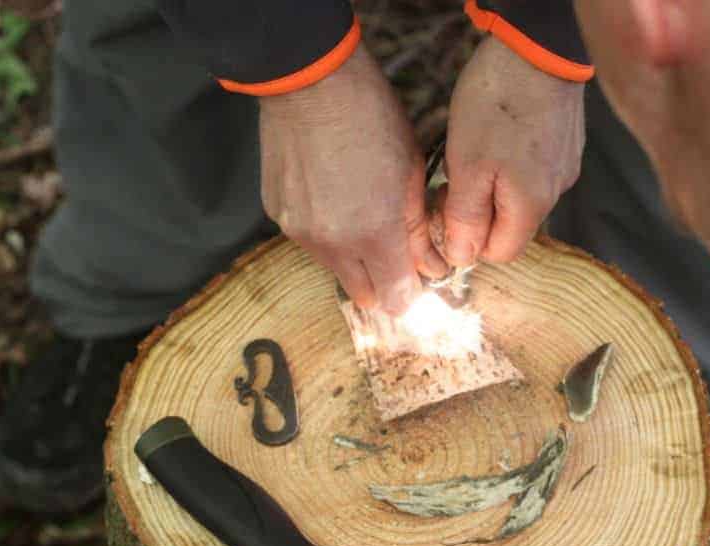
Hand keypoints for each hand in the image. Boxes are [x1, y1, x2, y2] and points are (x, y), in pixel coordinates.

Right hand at [258, 47, 445, 314]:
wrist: (310, 82)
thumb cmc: (371, 117)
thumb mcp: (411, 172)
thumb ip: (419, 230)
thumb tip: (432, 266)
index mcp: (374, 233)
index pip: (396, 299)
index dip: (411, 292)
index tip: (417, 275)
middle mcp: (332, 244)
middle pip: (363, 295)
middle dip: (382, 281)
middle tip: (394, 250)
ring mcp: (299, 231)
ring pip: (334, 268)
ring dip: (352, 255)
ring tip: (361, 209)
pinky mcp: (277, 214)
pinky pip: (308, 240)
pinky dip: (324, 230)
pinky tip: (332, 193)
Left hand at [442, 37, 585, 265]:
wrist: (536, 46)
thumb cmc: (497, 103)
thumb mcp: (467, 165)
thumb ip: (465, 218)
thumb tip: (462, 258)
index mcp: (532, 205)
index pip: (500, 253)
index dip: (469, 239)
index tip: (447, 207)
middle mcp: (556, 192)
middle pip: (510, 225)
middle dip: (479, 209)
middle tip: (455, 175)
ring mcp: (564, 166)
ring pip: (519, 196)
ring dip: (493, 183)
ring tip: (476, 147)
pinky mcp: (565, 143)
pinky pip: (532, 169)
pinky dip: (511, 161)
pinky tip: (498, 131)